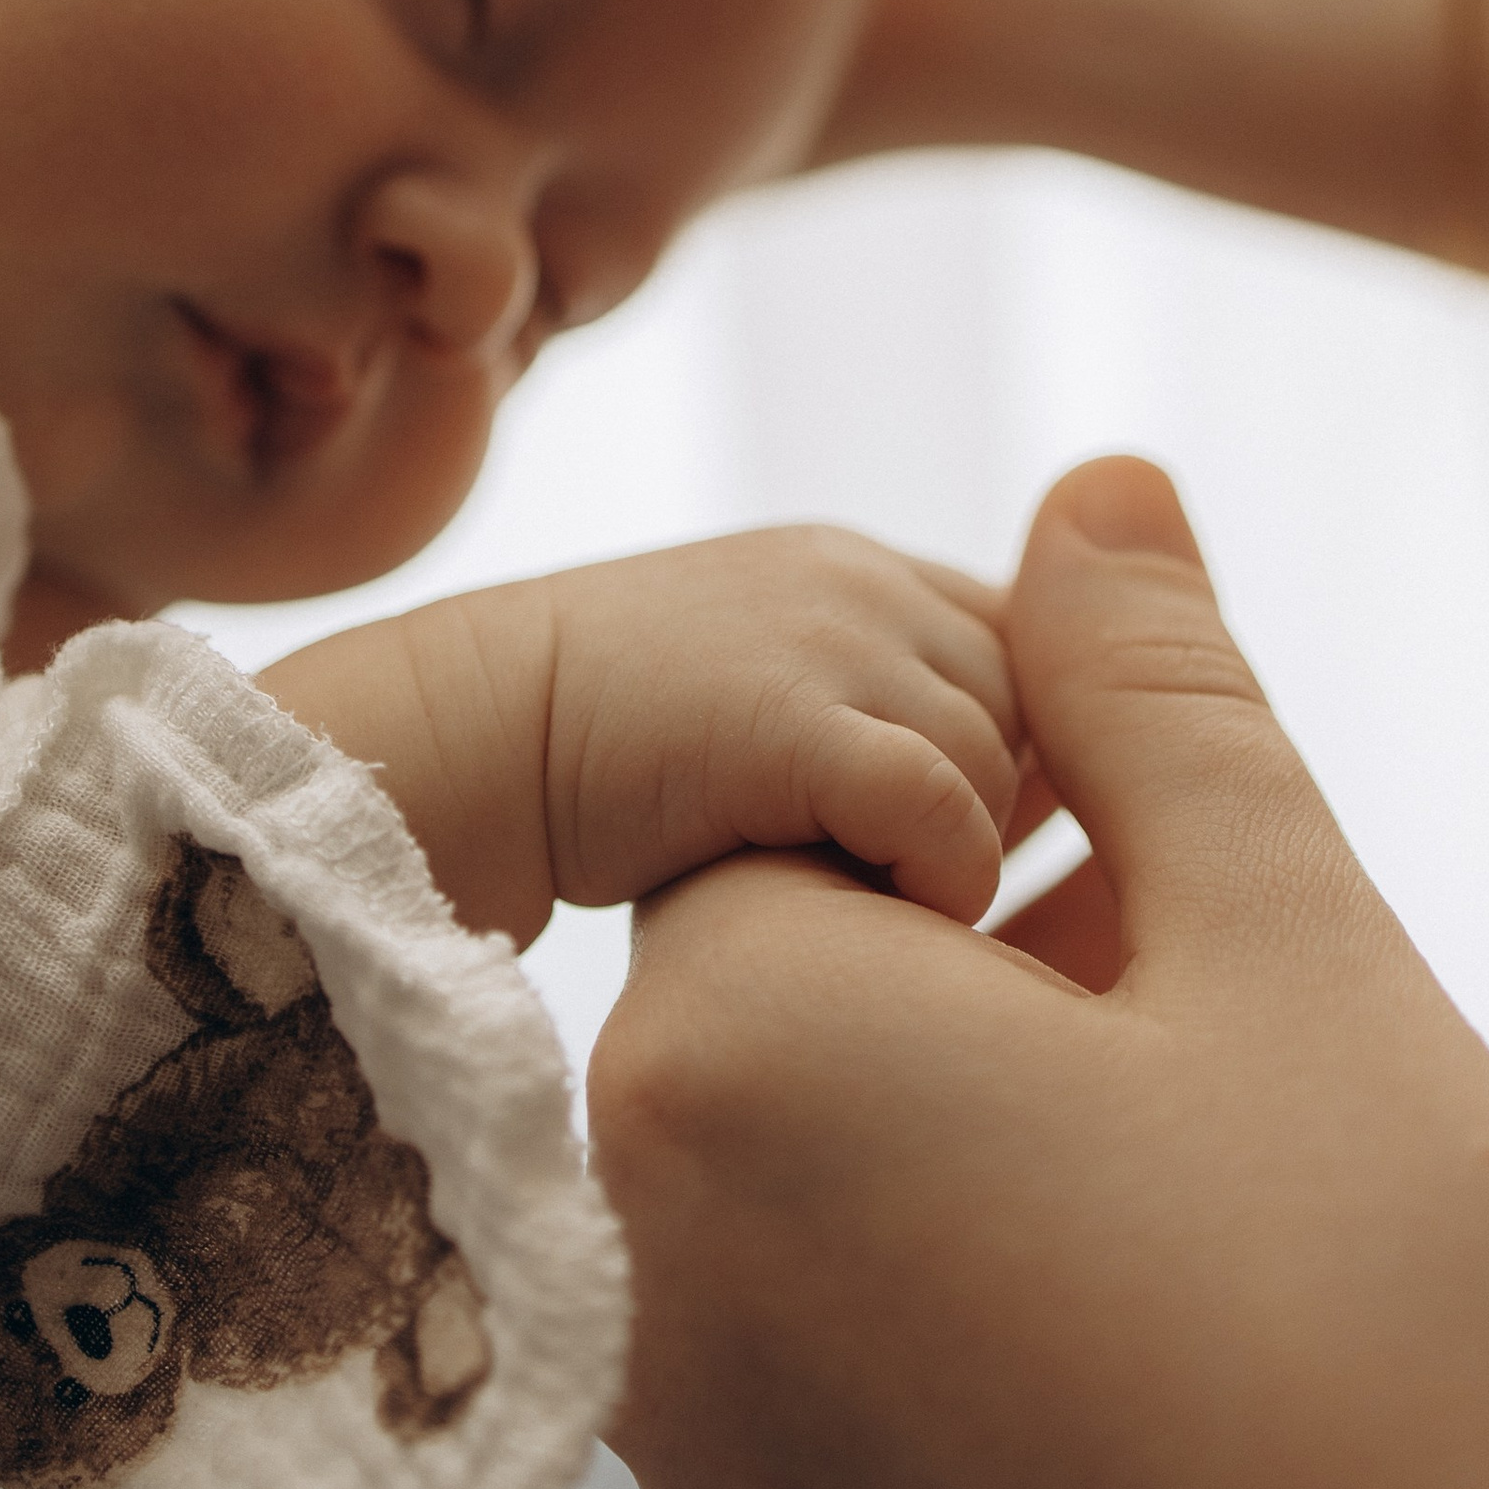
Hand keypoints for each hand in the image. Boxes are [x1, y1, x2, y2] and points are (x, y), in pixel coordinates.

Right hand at [265, 526, 1019, 944]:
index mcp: (861, 571)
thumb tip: (1027, 797)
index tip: (969, 835)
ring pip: (999, 764)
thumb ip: (874, 710)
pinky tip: (870, 916)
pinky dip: (935, 881)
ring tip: (861, 896)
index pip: (1025, 645)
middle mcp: (865, 582)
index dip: (1019, 747)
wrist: (459, 744)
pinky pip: (945, 812)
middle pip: (1029, 706)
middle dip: (995, 805)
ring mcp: (834, 638)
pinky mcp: (798, 719)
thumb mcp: (758, 699)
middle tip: (899, 879)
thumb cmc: (600, 763)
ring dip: (956, 852)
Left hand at [586, 457, 1488, 1488]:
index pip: (783, 836)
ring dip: (954, 1208)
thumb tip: (1092, 492)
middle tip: (1209, 1082)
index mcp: (729, 1050)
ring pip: (801, 1247)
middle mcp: (643, 1284)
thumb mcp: (1295, 941)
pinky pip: (834, 1446)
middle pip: (770, 1044)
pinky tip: (1169, 1442)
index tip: (1144, 915)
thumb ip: (1150, 697)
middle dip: (953, 1018)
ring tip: (1212, 1267)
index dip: (976, 843)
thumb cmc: (1416, 1325)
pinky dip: (961, 1405)